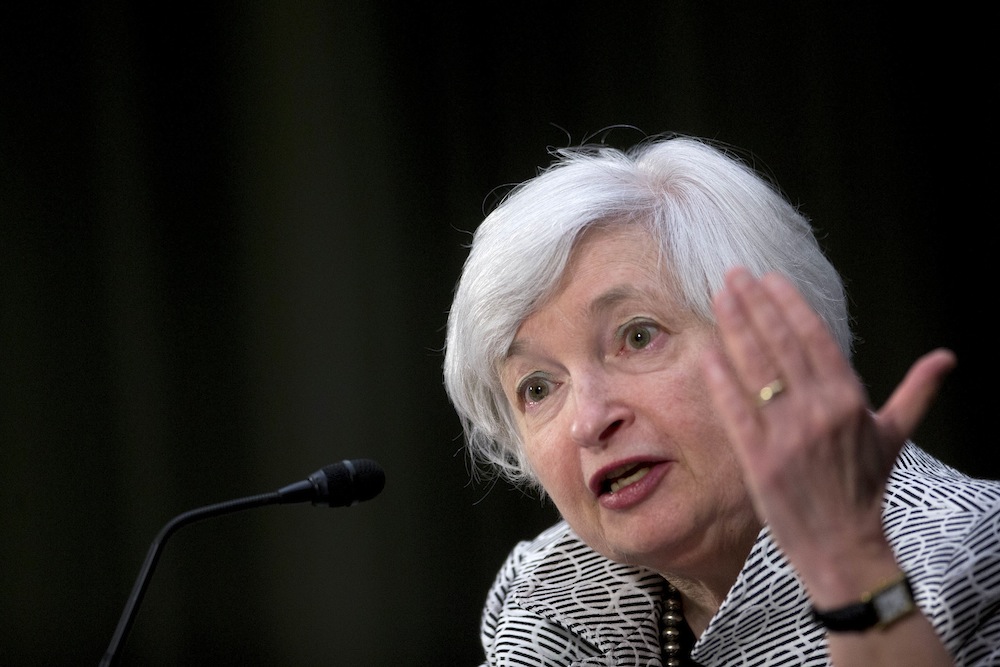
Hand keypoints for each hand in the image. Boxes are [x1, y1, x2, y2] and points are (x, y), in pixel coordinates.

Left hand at [701, 267, 955, 576]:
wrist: (842, 545)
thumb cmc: (865, 488)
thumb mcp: (894, 436)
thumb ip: (916, 392)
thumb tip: (946, 357)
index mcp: (849, 399)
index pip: (814, 338)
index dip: (789, 304)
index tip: (768, 278)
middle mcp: (819, 410)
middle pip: (780, 343)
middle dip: (754, 304)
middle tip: (732, 274)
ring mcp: (787, 434)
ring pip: (755, 367)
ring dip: (734, 327)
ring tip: (718, 296)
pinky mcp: (759, 458)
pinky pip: (734, 408)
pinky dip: (720, 378)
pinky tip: (706, 350)